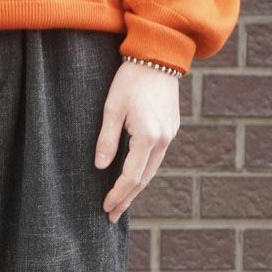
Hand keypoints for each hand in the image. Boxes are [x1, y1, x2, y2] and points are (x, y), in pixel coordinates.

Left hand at [93, 61, 180, 223]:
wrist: (159, 56)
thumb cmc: (131, 79)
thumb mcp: (112, 108)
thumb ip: (106, 140)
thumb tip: (100, 167)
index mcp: (148, 137)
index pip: (131, 176)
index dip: (118, 194)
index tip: (105, 206)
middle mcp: (163, 140)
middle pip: (144, 179)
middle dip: (127, 199)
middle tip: (112, 215)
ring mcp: (170, 134)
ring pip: (152, 170)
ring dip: (136, 188)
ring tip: (121, 202)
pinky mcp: (171, 128)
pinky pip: (157, 158)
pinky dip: (144, 172)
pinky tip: (134, 178)